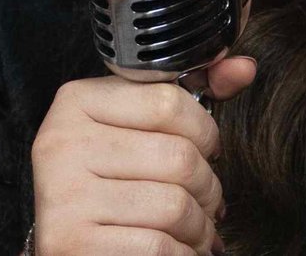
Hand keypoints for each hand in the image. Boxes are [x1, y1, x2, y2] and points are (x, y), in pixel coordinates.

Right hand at [29, 57, 257, 254]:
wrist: (60, 241)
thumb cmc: (107, 179)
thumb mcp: (138, 126)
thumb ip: (190, 97)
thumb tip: (244, 69)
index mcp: (77, 101)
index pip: (169, 102)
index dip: (205, 130)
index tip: (210, 150)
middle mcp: (63, 143)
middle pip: (178, 157)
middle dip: (209, 187)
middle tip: (211, 202)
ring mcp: (64, 195)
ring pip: (173, 206)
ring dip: (200, 227)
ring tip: (200, 231)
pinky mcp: (71, 243)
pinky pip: (156, 246)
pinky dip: (181, 253)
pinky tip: (181, 251)